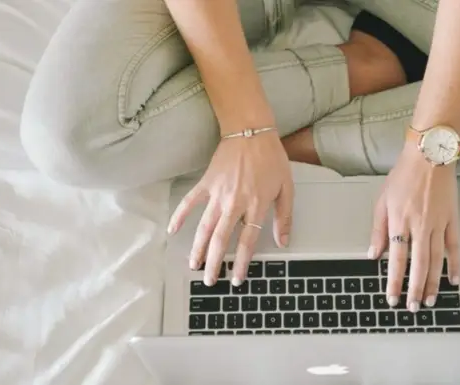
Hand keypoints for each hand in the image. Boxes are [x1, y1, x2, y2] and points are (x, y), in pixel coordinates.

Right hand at [167, 131, 293, 285]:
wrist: (251, 131)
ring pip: (204, 227)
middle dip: (214, 263)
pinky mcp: (206, 183)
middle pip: (221, 240)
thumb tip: (284, 241)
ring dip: (197, 248)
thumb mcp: (286, 187)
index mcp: (256, 205)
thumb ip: (284, 217)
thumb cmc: (271, 158)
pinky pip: (190, 202)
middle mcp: (234, 203)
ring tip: (193, 265)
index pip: (247, 242)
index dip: (241, 263)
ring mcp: (218, 194)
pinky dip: (180, 216)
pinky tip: (172, 230)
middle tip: (210, 281)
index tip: (236, 279)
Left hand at [368, 143, 459, 311]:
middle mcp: (420, 226)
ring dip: (433, 283)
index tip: (392, 297)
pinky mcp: (452, 220)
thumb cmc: (403, 175)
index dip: (394, 281)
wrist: (429, 155)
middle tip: (413, 307)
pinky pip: (454, 247)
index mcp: (400, 221)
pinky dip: (455, 264)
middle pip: (418, 264)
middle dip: (416, 289)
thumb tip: (373, 254)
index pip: (396, 259)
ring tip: (430, 300)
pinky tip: (453, 280)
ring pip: (436, 260)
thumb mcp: (382, 200)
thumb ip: (378, 230)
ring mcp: (438, 224)